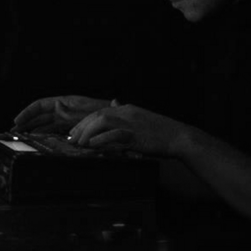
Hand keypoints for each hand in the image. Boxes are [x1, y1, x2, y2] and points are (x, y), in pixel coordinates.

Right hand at [12, 95, 112, 133]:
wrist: (119, 121)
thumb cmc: (106, 113)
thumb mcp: (89, 111)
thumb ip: (72, 110)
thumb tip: (57, 105)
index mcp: (67, 102)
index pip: (41, 104)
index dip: (28, 112)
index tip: (17, 120)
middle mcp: (65, 109)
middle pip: (40, 115)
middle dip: (27, 121)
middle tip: (13, 131)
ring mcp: (68, 119)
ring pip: (45, 124)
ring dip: (33, 130)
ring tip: (21, 137)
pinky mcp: (72, 128)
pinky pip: (55, 131)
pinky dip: (45, 135)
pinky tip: (38, 142)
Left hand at [68, 104, 185, 157]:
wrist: (179, 137)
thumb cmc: (161, 133)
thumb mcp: (141, 120)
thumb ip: (126, 115)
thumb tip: (114, 104)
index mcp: (128, 109)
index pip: (100, 112)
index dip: (84, 122)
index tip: (75, 133)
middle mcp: (127, 113)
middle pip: (97, 115)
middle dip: (81, 127)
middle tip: (71, 140)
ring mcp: (132, 123)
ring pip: (102, 120)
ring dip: (87, 132)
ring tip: (79, 144)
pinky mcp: (136, 135)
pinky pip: (114, 134)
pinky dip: (100, 139)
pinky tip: (92, 146)